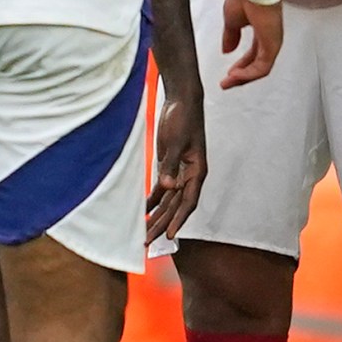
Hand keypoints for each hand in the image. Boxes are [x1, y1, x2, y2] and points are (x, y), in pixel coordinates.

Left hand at [145, 96, 207, 242]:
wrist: (181, 100)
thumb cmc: (184, 118)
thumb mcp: (176, 141)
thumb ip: (170, 165)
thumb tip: (166, 187)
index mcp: (197, 171)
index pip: (188, 202)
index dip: (179, 220)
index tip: (170, 235)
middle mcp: (189, 176)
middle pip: (175, 206)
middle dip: (162, 224)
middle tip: (148, 241)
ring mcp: (179, 172)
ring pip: (168, 201)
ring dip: (157, 216)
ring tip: (144, 233)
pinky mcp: (168, 166)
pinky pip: (161, 189)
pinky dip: (153, 201)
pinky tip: (144, 212)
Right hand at [219, 0, 281, 86]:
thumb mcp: (232, 21)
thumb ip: (230, 37)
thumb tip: (227, 50)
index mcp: (261, 32)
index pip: (251, 56)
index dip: (239, 67)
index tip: (227, 75)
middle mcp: (269, 39)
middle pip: (256, 66)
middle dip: (240, 76)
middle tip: (226, 84)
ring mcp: (272, 43)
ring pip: (260, 69)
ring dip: (243, 77)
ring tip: (229, 81)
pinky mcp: (273, 45)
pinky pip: (262, 67)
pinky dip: (248, 73)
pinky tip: (236, 75)